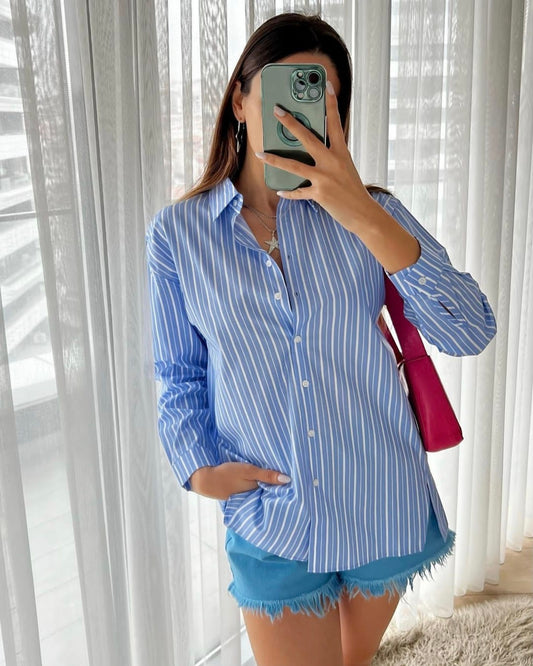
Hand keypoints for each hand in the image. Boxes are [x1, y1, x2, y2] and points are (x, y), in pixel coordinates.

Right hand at [189, 463, 290, 499]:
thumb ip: (267, 475)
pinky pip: (255, 488)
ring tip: (283, 477)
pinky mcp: (242, 491)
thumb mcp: (248, 471)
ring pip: (263, 489)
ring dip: (269, 484)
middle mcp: (254, 497)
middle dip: (280, 487)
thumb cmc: (227, 475)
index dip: (286, 487)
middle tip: (295, 479)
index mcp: (257, 493)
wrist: (205, 479)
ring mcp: (247, 495)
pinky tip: (264, 479)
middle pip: (271, 491)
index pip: (277, 491)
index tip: (299, 481)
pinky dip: (260, 484)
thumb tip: (288, 479)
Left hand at [255, 80, 378, 232]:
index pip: (336, 123)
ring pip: (295, 165)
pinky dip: (289, 192)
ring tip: (260, 153)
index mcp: (342, 153)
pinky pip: (298, 192)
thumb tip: (309, 152)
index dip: (331, 103)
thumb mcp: (345, 168)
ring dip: (275, 159)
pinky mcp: (319, 194)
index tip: (326, 85)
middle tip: (277, 110)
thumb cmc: (353, 191)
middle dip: (290, 123)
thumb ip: (330, 158)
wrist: (364, 214)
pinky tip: (280, 190)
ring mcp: (325, 178)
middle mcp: (332, 162)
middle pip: (308, 138)